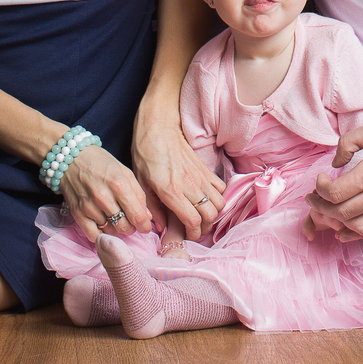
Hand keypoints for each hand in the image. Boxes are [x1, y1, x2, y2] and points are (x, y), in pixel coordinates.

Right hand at [59, 145, 152, 242]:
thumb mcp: (125, 172)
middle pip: (124, 227)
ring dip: (116, 228)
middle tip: (129, 220)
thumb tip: (147, 217)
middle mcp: (104, 197)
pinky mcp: (77, 213)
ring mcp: (89, 206)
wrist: (71, 158)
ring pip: (111, 231)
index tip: (145, 227)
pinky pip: (93, 235)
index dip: (144, 225)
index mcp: (119, 184)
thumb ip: (138, 194)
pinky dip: (101, 234)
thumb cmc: (101, 163)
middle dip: (131, 227)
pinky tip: (103, 225)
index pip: (137, 215)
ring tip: (115, 217)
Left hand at [132, 102, 224, 240]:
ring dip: (214, 213)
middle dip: (206, 226)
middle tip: (197, 228)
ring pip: (219, 202)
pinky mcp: (205, 168)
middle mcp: (189, 185)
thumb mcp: (141, 184)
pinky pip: (221, 187)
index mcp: (171, 191)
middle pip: (211, 214)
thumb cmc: (145, 155)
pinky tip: (207, 199)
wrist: (157, 128)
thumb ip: (153, 208)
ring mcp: (200, 176)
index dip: (194, 233)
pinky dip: (218, 197)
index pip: (193, 220)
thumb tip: (161, 227)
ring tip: (203, 215)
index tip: (189, 236)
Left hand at [302, 112, 362, 241]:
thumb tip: (335, 163)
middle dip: (322, 208)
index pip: (335, 193)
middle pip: (342, 214)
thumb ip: (347, 143)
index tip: (320, 179)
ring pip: (359, 228)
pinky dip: (359, 233)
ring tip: (328, 212)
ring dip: (338, 224)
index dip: (320, 189)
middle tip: (314, 198)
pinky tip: (346, 228)